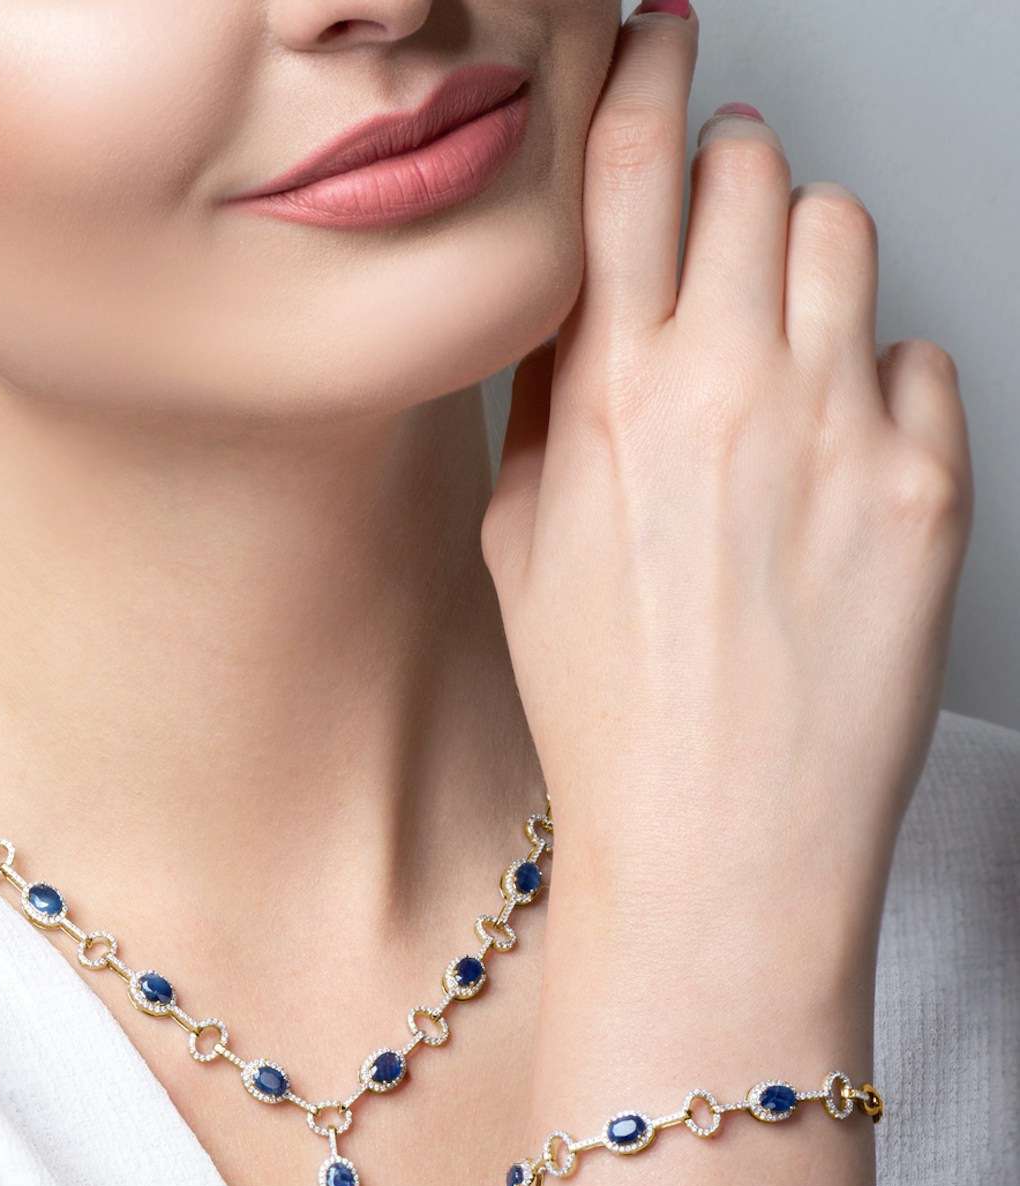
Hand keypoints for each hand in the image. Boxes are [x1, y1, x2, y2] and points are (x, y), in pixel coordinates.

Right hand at [483, 4, 972, 944]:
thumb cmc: (610, 713)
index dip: (636, 78)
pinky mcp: (930, 484)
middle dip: (728, 172)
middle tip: (716, 215)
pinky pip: (919, 362)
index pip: (626, 173)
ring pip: (844, 234)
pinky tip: (834, 460)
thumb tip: (579, 314)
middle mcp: (728, 390)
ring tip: (779, 344)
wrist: (720, 839)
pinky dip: (878, 383)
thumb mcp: (522, 548)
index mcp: (609, 402)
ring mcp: (841, 430)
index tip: (651, 34)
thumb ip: (548, 407)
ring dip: (805, 257)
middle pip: (750, 173)